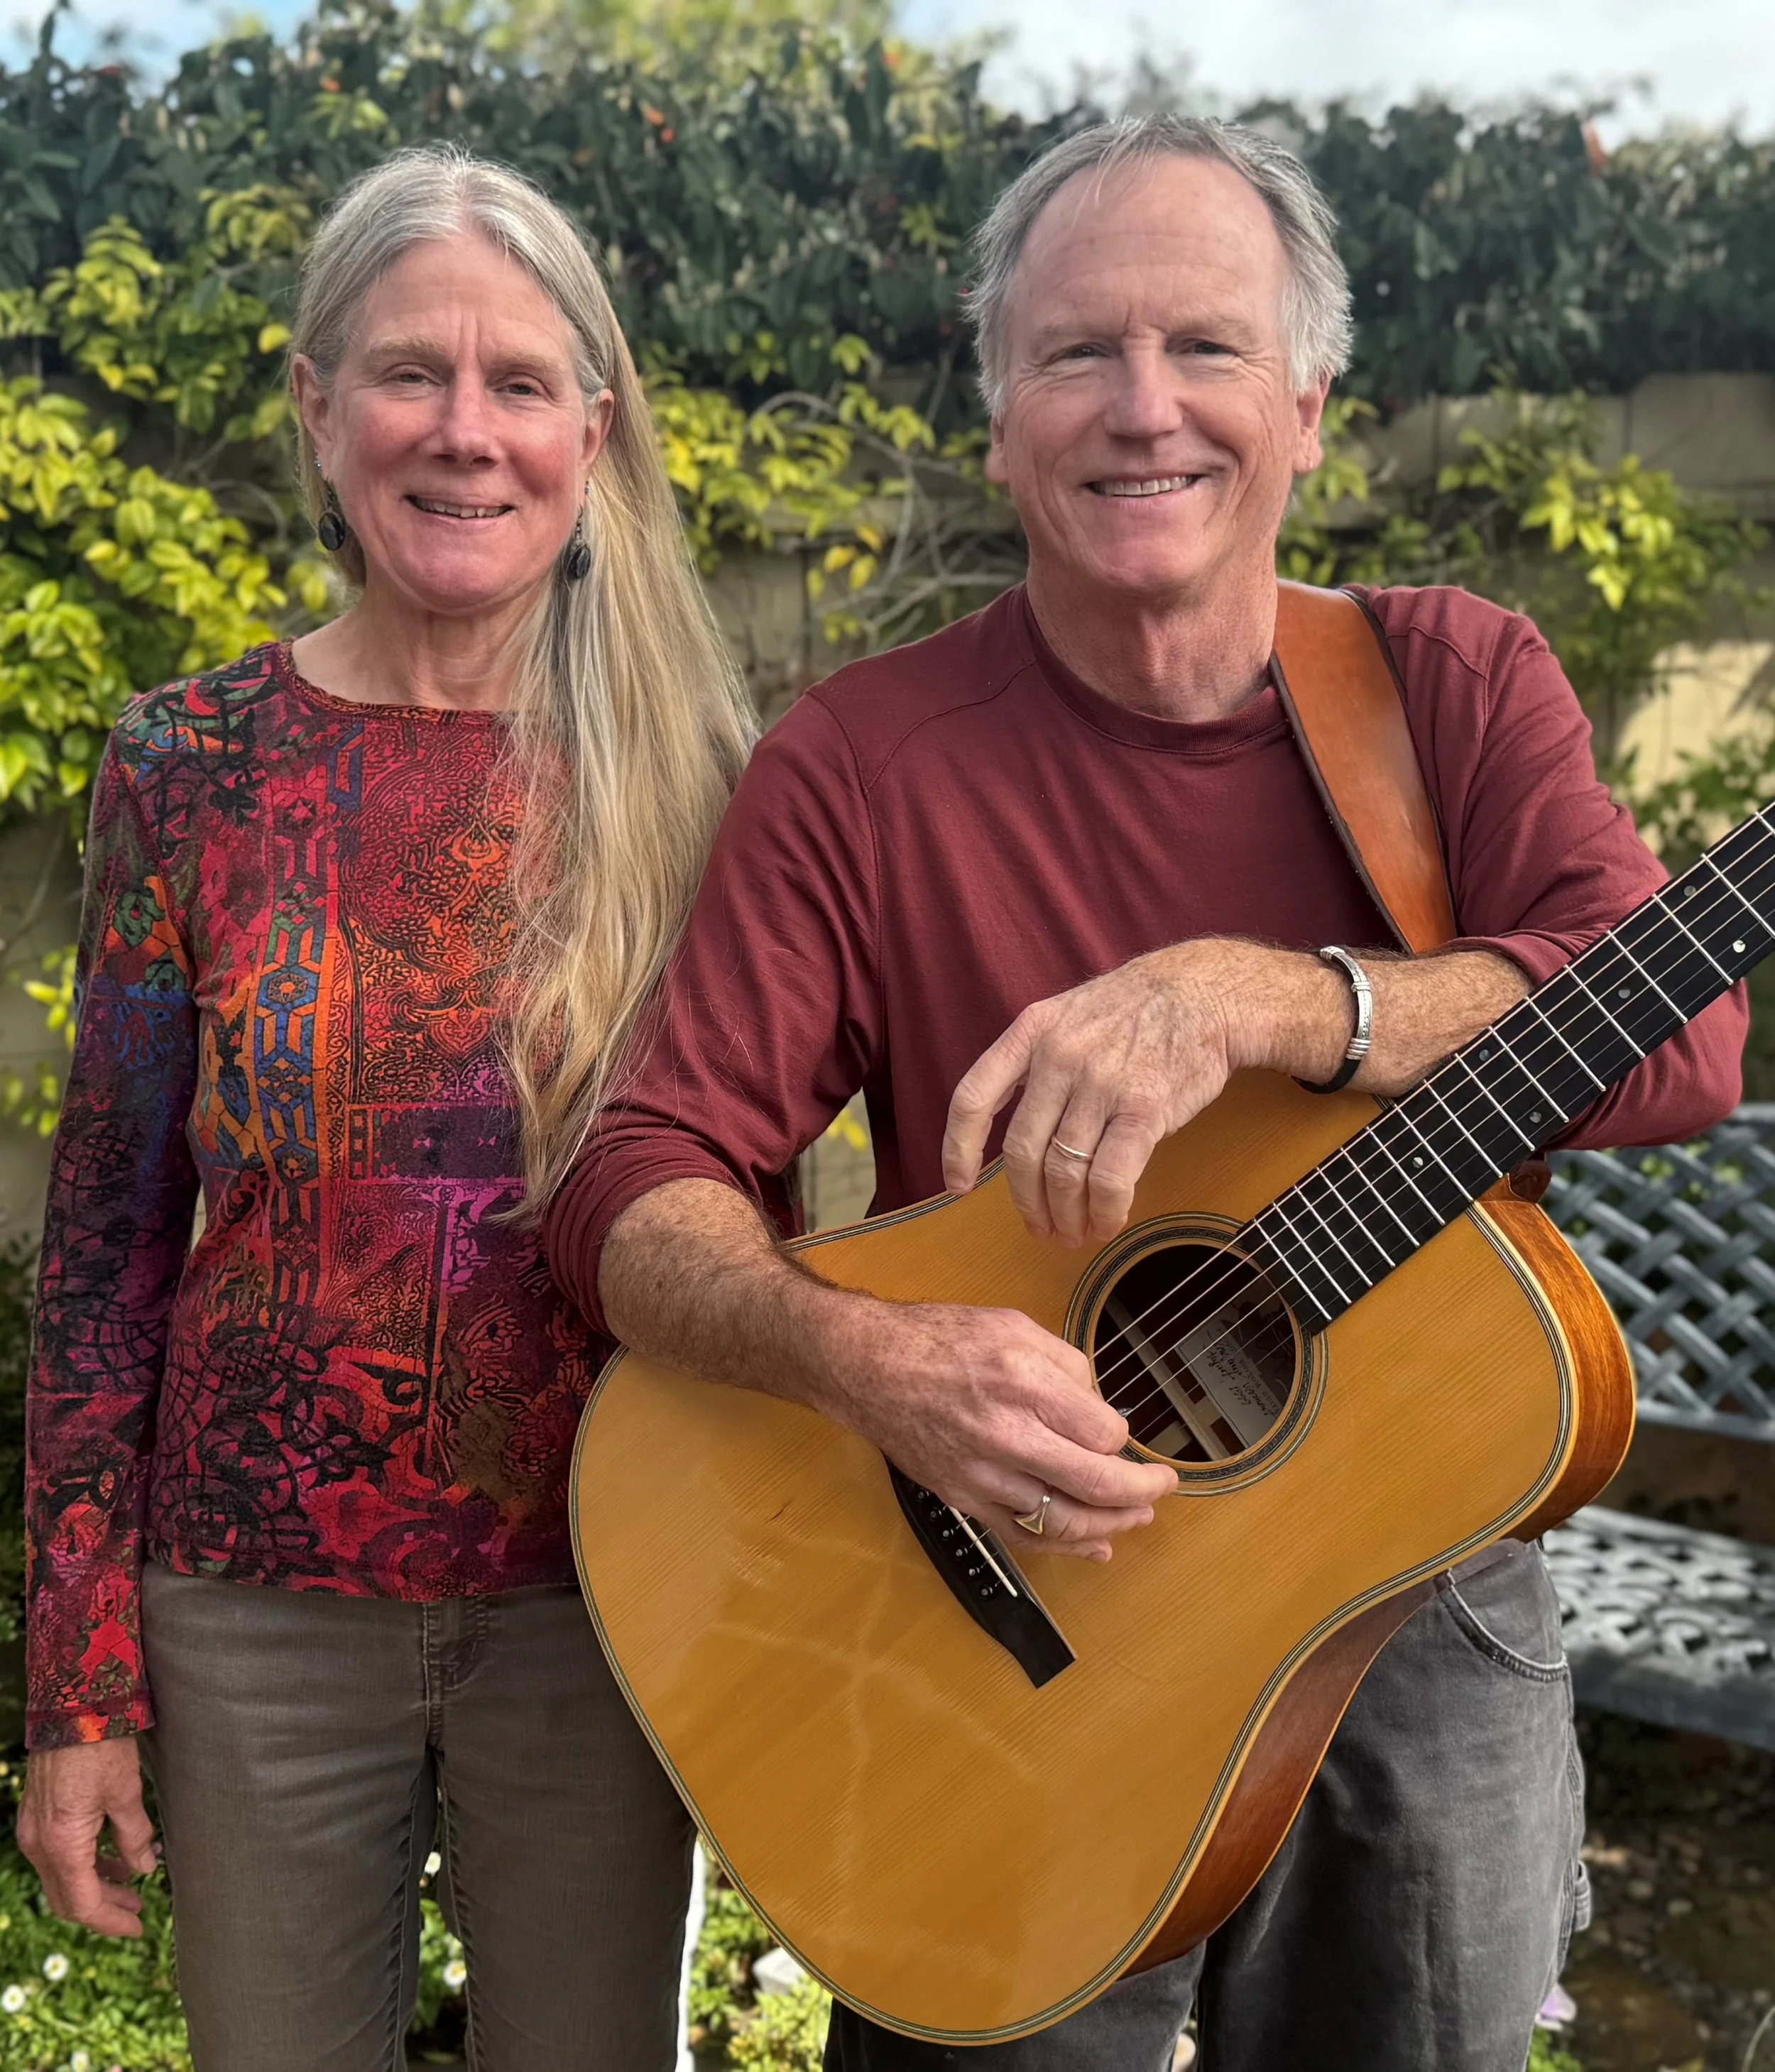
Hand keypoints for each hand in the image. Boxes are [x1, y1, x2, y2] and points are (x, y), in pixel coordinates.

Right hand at [19, 1738, 158, 1937]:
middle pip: (67, 1897)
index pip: (83, 1904)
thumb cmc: (100, 1747)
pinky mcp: (37, 1816)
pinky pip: (57, 1856)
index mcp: (61, 1845)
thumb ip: (135, 1837)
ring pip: (61, 1877)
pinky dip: (83, 1864)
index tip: (138, 1927)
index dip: (111, 1921)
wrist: (71, 1705)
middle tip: (138, 1909)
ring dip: (94, 1885)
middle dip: (103, 1907)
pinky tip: (113, 1856)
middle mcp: (39, 1843)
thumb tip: (145, 1869)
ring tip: (132, 1882)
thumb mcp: (126, 1794)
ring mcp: (34, 1830)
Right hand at [819, 1297, 1177, 1559]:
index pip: (1102, 1431)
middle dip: (1141, 1492)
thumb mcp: (1014, 1325)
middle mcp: (1005, 1434)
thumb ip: (1067, 1365)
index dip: (1123, 1437)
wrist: (868, 1367)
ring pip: (1062, 1520)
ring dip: (1111, 1525)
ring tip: (1138, 1517)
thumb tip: (1099, 1410)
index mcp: (1023, 1382)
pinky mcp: (964, 1498)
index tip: (1120, 1432)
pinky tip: (1096, 1547)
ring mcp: (982, 1474)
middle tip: (1162, 1487)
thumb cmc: (940, 1339)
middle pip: (1094, 1484)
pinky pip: (1022, 1534)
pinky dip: (1065, 1547)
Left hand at [945, 940, 1299, 1248]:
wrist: (1204, 993)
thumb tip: (1020, 1135)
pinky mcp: (1143, 1110)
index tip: (958, 1185)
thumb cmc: (1136, 1011)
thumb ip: (1037, 1063)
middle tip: (1040, 1227)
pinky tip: (1107, 1222)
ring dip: (1067, 1216)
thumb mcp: (1069, 1015)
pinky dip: (1104, 1211)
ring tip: (1074, 1233)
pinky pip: (1110, 1178)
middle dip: (1027, 1202)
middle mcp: (1059, 1057)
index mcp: (1031, 1032)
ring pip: (1064, 1172)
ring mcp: (1100, 1084)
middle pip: (1022, 1151)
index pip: (973, 1097)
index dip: (958, 1148)